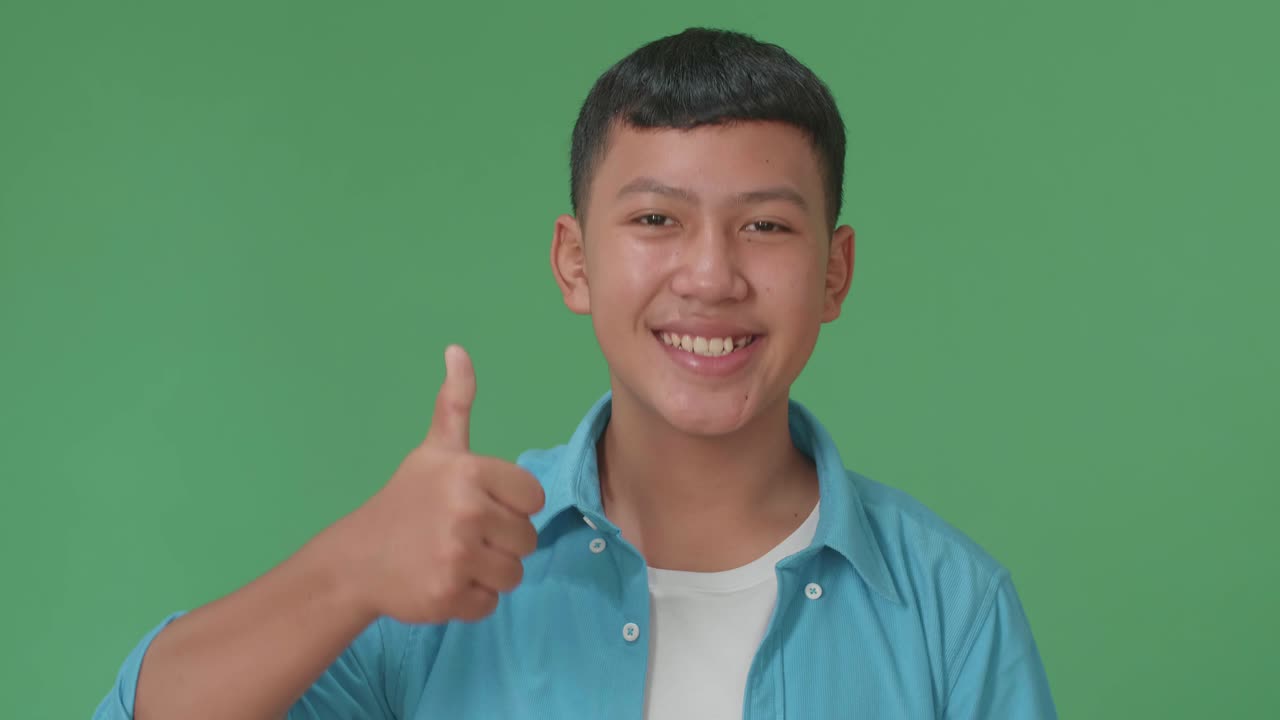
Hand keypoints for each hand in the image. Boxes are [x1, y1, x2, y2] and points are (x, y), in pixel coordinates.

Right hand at [328, 345, 545, 624]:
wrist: (357, 559)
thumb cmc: (405, 501)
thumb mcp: (434, 450)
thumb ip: (455, 403)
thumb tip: (458, 350)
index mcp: (470, 471)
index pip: (533, 498)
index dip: (511, 505)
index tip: (477, 505)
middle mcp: (466, 510)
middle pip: (527, 539)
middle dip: (499, 542)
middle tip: (460, 535)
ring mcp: (457, 555)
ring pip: (514, 574)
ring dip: (488, 573)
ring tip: (453, 558)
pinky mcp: (448, 595)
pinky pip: (490, 604)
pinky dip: (470, 600)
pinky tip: (442, 581)